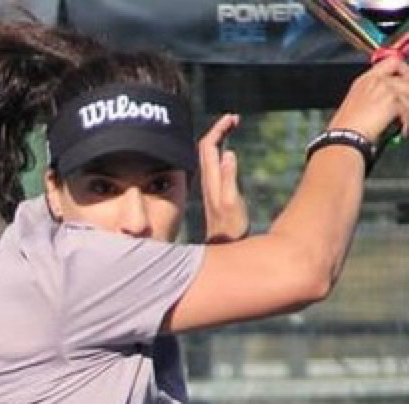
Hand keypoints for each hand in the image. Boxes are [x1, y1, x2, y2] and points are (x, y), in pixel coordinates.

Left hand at [199, 113, 248, 244]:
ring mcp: (210, 186)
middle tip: (234, 119)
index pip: (208, 146)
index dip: (218, 128)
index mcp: (210, 180)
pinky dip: (220, 151)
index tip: (232, 118)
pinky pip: (213, 164)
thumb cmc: (230, 228)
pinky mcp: (214, 192)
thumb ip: (228, 179)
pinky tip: (228, 151)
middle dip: (218, 129)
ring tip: (232, 127)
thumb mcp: (231, 203)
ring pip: (208, 155)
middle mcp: (207, 181)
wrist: (224, 247)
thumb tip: (228, 153)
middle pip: (205, 147)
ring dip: (219, 138)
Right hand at [330, 55, 408, 143]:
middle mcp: (376, 80)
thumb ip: (371, 95)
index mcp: (364, 80)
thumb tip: (386, 101)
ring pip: (408, 94)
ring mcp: (385, 88)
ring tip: (404, 123)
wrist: (344, 138)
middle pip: (406, 79)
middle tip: (406, 108)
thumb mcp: (353, 105)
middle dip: (407, 94)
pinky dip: (407, 120)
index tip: (406, 81)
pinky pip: (408, 108)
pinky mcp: (393, 100)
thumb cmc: (345, 130)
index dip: (404, 70)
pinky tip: (403, 129)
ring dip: (407, 110)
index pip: (392, 62)